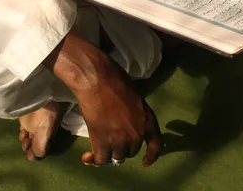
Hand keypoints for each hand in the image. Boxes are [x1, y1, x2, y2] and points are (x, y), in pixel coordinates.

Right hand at [43, 31, 162, 166]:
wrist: (97, 81)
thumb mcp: (135, 98)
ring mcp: (120, 140)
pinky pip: (101, 160)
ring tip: (96, 147)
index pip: (156, 145)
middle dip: (121, 148)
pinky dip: (93, 160)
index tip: (145, 162)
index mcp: (148, 120)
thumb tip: (128, 123)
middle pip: (131, 151)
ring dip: (107, 153)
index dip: (152, 156)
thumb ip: (135, 115)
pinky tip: (86, 156)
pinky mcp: (103, 143)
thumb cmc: (115, 81)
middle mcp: (137, 134)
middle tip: (109, 140)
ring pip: (116, 158)